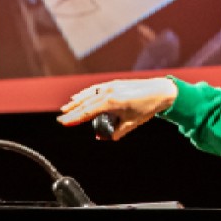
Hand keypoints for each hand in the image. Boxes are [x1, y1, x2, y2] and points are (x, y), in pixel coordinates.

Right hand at [57, 76, 177, 138]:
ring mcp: (110, 85)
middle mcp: (108, 91)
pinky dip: (86, 93)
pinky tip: (79, 97)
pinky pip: (95, 88)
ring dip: (77, 101)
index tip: (64, 122)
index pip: (88, 111)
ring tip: (66, 108)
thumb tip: (101, 137)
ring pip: (89, 94)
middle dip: (72, 111)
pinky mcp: (114, 83)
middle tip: (61, 118)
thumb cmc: (146, 108)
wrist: (160, 91)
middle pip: (85, 102)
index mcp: (111, 102)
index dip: (75, 118)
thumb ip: (115, 132)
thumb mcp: (131, 124)